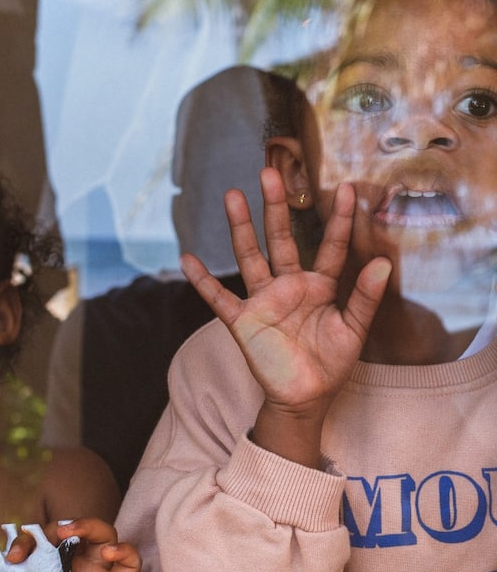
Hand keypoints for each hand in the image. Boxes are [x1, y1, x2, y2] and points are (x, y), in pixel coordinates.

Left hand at [0, 518, 142, 571]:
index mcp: (48, 570)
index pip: (40, 539)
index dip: (27, 539)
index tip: (14, 557)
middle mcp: (73, 568)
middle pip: (74, 529)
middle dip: (60, 526)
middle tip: (50, 536)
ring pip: (104, 534)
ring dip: (90, 525)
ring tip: (73, 532)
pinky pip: (130, 562)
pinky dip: (124, 551)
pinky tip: (109, 554)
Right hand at [182, 168, 390, 418]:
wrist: (305, 397)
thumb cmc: (330, 364)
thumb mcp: (353, 330)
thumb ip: (364, 297)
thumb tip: (383, 263)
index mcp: (319, 287)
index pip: (331, 247)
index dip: (340, 220)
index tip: (348, 189)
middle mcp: (288, 286)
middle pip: (281, 240)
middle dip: (276, 208)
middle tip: (270, 173)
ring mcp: (263, 301)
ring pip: (250, 258)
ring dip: (241, 229)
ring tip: (232, 197)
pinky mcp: (243, 322)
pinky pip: (219, 299)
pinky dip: (203, 282)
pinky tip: (188, 260)